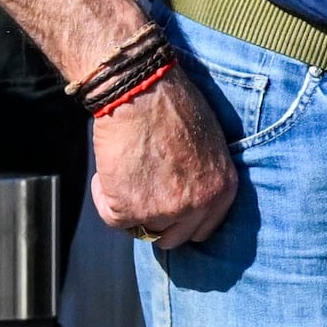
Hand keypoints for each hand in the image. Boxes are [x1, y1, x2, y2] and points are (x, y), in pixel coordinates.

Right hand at [90, 74, 242, 248]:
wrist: (141, 89)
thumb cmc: (170, 104)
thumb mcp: (206, 143)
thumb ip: (200, 176)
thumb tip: (184, 193)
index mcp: (222, 188)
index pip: (203, 228)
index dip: (180, 219)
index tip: (163, 207)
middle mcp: (199, 206)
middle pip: (173, 237)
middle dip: (154, 219)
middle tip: (138, 193)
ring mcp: (165, 211)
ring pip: (141, 228)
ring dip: (129, 205)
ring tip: (125, 170)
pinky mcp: (131, 209)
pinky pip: (112, 217)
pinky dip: (104, 195)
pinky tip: (110, 167)